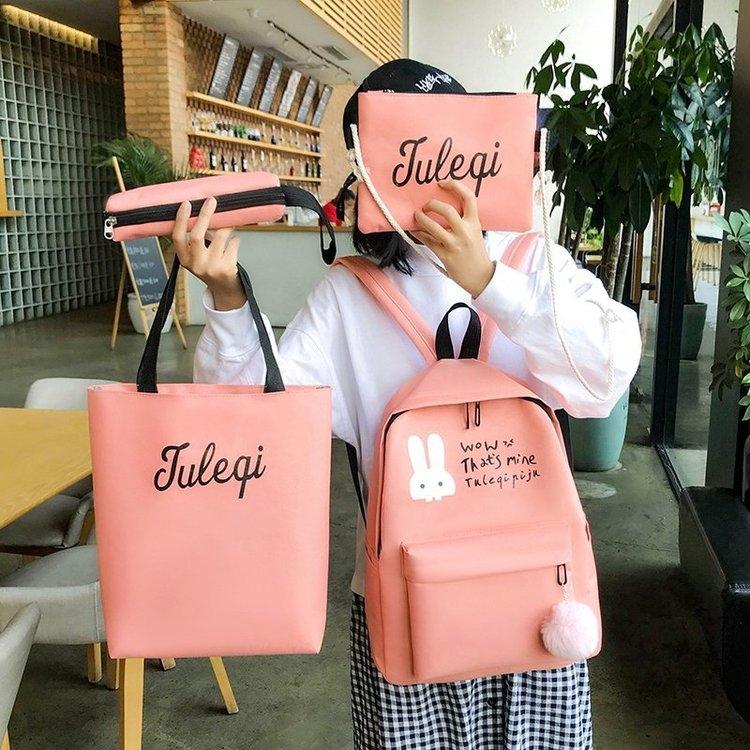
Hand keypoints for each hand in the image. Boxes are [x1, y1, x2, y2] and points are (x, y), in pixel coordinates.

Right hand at [172, 197, 245, 310]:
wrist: (224, 288)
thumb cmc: (209, 265)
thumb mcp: (196, 256)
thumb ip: (196, 238)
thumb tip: (204, 209)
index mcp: (185, 259)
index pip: (178, 237)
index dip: (181, 219)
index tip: (186, 203)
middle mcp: (196, 265)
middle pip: (197, 235)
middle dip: (205, 215)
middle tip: (212, 201)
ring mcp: (211, 268)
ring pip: (220, 237)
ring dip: (226, 227)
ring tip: (230, 225)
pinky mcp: (226, 269)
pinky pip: (233, 244)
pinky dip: (236, 240)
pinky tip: (235, 242)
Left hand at [412, 180, 494, 297]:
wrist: (481, 277)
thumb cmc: (475, 253)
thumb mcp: (475, 232)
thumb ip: (464, 220)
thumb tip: (443, 208)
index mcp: (475, 223)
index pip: (468, 198)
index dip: (455, 185)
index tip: (442, 182)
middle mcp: (465, 232)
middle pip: (446, 210)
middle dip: (432, 205)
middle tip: (425, 206)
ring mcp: (455, 244)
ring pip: (433, 227)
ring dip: (421, 219)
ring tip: (416, 216)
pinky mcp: (446, 255)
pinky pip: (428, 241)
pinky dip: (419, 234)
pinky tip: (414, 231)